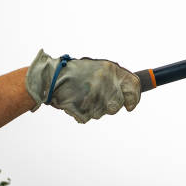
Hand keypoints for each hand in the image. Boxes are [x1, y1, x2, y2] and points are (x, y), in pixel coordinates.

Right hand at [25, 49, 139, 122]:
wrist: (50, 77)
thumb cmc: (76, 73)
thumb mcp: (100, 68)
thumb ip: (115, 78)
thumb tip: (131, 94)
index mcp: (111, 69)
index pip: (134, 85)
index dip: (134, 98)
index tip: (131, 106)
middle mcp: (105, 81)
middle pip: (118, 104)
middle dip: (110, 106)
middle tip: (98, 99)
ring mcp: (94, 95)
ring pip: (102, 112)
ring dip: (94, 109)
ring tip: (83, 96)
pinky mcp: (83, 107)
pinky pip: (88, 117)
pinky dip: (81, 112)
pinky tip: (75, 101)